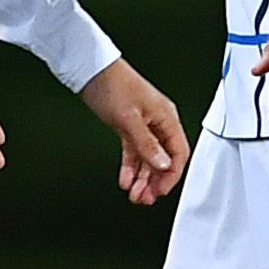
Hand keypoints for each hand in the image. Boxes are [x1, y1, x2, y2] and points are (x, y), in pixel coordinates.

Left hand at [78, 59, 188, 204]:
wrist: (90, 70)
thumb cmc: (111, 84)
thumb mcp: (129, 119)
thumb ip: (147, 144)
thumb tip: (163, 165)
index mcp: (166, 117)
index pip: (179, 153)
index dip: (172, 175)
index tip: (161, 191)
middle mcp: (158, 122)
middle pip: (164, 159)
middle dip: (155, 181)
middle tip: (145, 198)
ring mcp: (143, 124)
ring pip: (149, 158)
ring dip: (143, 178)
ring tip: (135, 194)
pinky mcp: (128, 126)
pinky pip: (134, 151)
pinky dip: (130, 167)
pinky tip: (126, 179)